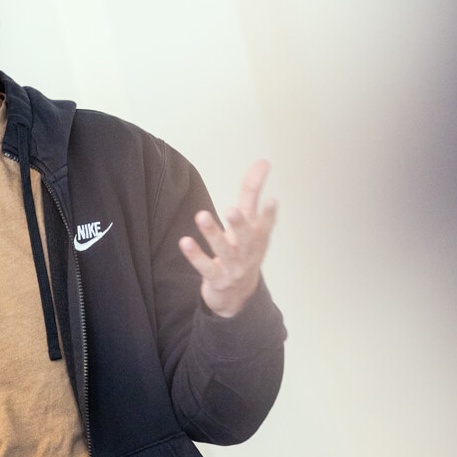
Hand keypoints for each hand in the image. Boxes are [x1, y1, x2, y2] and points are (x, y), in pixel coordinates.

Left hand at [178, 160, 277, 317]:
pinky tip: (185, 242)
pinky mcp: (217, 278)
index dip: (269, 213)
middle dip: (240, 224)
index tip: (272, 200)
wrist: (238, 295)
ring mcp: (233, 267)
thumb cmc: (244, 250)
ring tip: (201, 216)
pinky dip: (195, 255)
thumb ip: (252, 193)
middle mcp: (248, 252)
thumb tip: (262, 161)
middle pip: (246, 238)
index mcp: (258, 237)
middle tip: (232, 210)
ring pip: (224, 250)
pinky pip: (205, 267)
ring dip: (213, 234)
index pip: (265, 222)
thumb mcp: (251, 223)